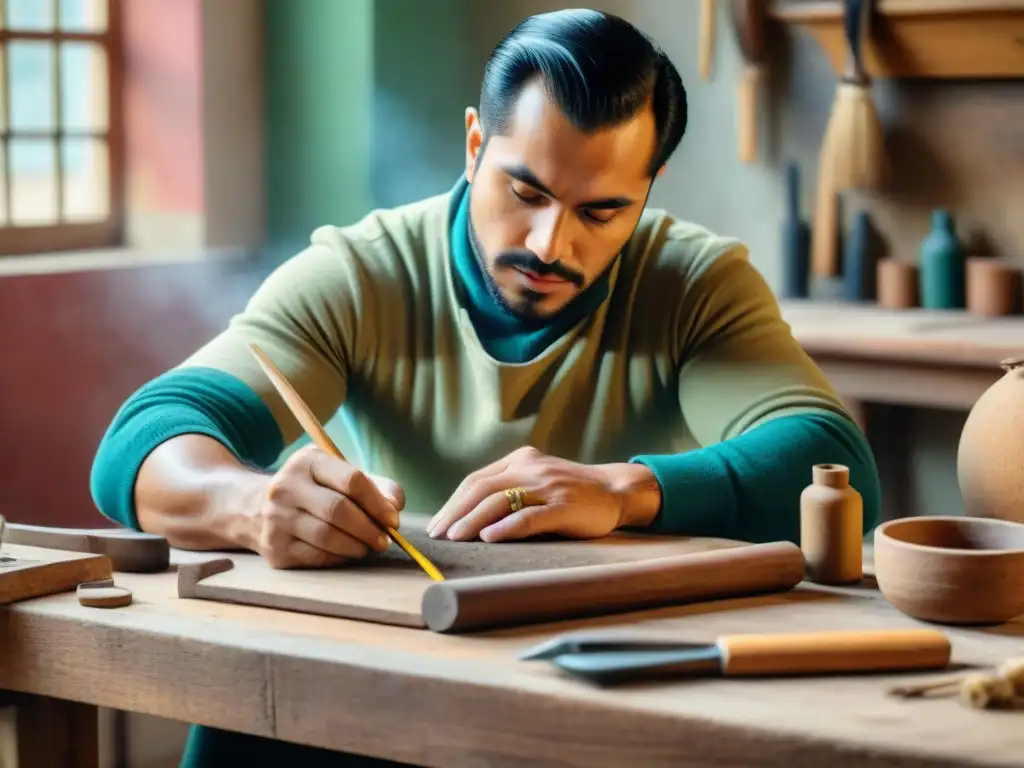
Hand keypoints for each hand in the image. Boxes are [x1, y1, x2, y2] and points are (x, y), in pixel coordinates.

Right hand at [252, 444, 404, 568]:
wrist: (258, 509)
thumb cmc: (315, 491)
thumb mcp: (339, 475)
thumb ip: (375, 486)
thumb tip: (395, 507)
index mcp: (307, 461)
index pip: (351, 480)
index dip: (378, 503)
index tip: (393, 520)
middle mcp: (286, 487)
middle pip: (339, 510)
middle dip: (369, 528)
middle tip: (384, 540)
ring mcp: (276, 518)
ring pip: (327, 537)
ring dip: (356, 546)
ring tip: (367, 546)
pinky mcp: (274, 547)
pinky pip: (316, 556)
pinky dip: (339, 557)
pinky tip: (346, 552)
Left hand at [426, 446, 660, 542]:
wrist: (617, 490)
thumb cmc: (572, 491)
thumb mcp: (538, 480)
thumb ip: (510, 489)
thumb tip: (469, 516)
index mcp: (521, 460)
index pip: (476, 480)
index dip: (454, 502)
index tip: (438, 524)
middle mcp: (531, 468)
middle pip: (482, 488)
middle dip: (456, 512)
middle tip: (438, 535)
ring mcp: (547, 486)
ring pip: (499, 500)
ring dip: (473, 520)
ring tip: (455, 537)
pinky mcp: (564, 506)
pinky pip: (529, 516)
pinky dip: (506, 527)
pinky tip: (489, 537)